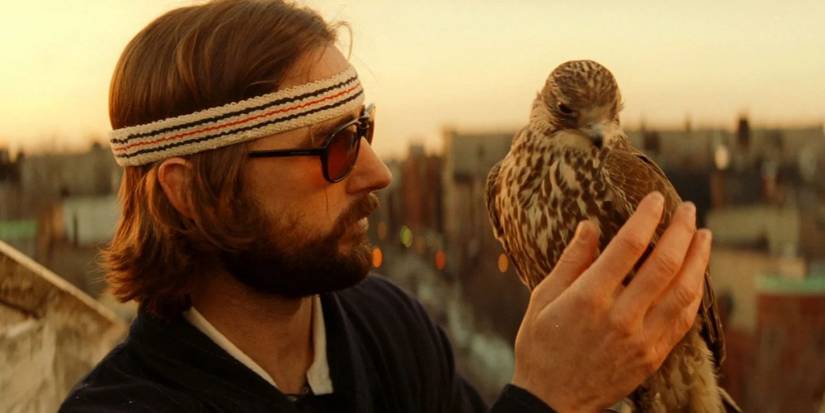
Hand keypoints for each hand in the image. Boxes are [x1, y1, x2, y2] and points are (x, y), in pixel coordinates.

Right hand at [511, 192, 710, 412]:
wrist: (552, 400)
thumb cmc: (541, 346)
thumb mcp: (542, 299)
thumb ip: (570, 262)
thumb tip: (590, 226)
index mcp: (588, 299)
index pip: (628, 246)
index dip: (646, 217)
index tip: (654, 198)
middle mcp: (620, 317)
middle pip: (664, 265)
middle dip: (681, 231)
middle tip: (687, 210)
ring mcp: (641, 339)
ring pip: (684, 292)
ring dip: (699, 259)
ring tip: (703, 236)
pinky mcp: (652, 356)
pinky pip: (684, 320)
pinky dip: (694, 293)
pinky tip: (696, 276)